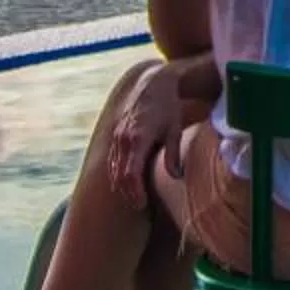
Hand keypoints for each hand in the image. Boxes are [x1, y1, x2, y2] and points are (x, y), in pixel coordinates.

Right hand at [106, 62, 181, 205]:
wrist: (153, 84)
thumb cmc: (167, 107)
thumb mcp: (174, 129)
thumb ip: (173, 154)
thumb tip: (176, 176)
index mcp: (138, 138)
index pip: (131, 173)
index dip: (134, 192)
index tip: (142, 203)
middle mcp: (124, 138)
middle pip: (120, 175)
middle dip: (128, 193)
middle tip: (140, 205)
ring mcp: (117, 136)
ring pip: (114, 169)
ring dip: (122, 185)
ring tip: (135, 197)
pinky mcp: (116, 134)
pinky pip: (113, 159)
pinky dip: (118, 173)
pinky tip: (127, 182)